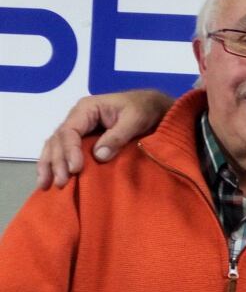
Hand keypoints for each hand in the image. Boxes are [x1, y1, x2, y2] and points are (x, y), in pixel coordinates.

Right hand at [36, 90, 172, 188]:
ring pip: (55, 146)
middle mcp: (77, 118)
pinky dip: (57, 165)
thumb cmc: (144, 109)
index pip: (69, 131)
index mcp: (86, 108)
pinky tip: (51, 179)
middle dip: (57, 162)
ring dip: (50, 165)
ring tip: (47, 185)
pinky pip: (65, 152)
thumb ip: (117, 136)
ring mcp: (78, 129)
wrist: (152, 107)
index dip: (70, 151)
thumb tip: (99, 156)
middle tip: (60, 183)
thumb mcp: (134, 119)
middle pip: (58, 140)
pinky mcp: (83, 140)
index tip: (75, 169)